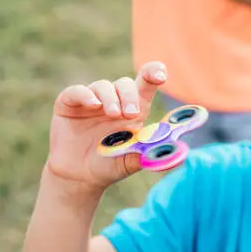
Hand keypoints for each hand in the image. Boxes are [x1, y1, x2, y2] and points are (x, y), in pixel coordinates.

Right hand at [46, 61, 167, 191]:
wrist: (79, 178)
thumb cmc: (108, 166)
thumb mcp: (132, 161)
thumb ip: (153, 154)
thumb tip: (181, 155)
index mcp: (132, 110)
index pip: (145, 85)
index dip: (153, 74)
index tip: (160, 75)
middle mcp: (113, 102)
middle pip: (125, 84)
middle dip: (130, 95)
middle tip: (130, 114)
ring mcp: (91, 102)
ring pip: (103, 86)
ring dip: (110, 97)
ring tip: (112, 114)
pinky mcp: (69, 104)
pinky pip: (78, 91)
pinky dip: (86, 94)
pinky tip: (93, 105)